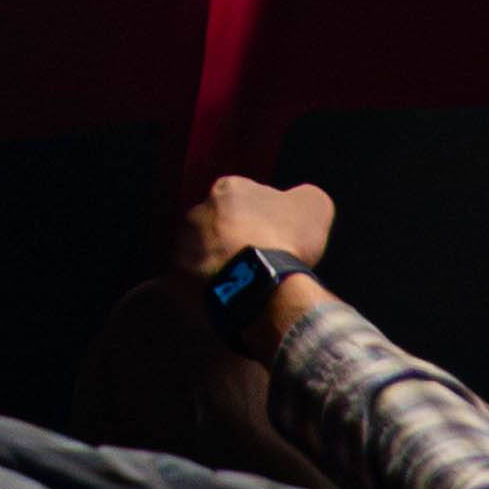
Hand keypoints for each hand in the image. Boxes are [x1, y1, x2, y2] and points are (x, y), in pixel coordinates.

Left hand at [180, 174, 335, 276]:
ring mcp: (181, 245)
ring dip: (221, 265)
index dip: (265, 219)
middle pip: (221, 225)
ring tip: (246, 286)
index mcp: (227, 188)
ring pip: (204, 253)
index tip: (277, 239)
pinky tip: (229, 300)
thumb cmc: (285, 241)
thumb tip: (296, 202)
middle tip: (260, 263)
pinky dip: (208, 291)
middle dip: (237, 241)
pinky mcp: (174, 280)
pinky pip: (191, 284)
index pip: (247, 198)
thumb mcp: (314, 206)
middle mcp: (196, 211)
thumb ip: (304, 197)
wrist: (257, 286)